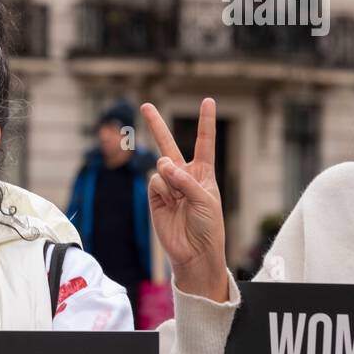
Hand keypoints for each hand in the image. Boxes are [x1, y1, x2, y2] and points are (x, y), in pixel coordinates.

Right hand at [140, 99, 229, 301]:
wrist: (194, 252)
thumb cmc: (208, 226)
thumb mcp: (205, 199)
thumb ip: (185, 180)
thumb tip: (162, 165)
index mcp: (203, 173)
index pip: (204, 142)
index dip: (205, 121)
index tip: (208, 100)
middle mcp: (184, 175)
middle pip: (169, 144)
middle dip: (156, 125)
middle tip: (145, 105)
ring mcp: (167, 186)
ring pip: (161, 167)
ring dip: (170, 179)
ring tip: (178, 199)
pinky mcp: (154, 197)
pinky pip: (154, 182)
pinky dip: (161, 190)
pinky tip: (168, 204)